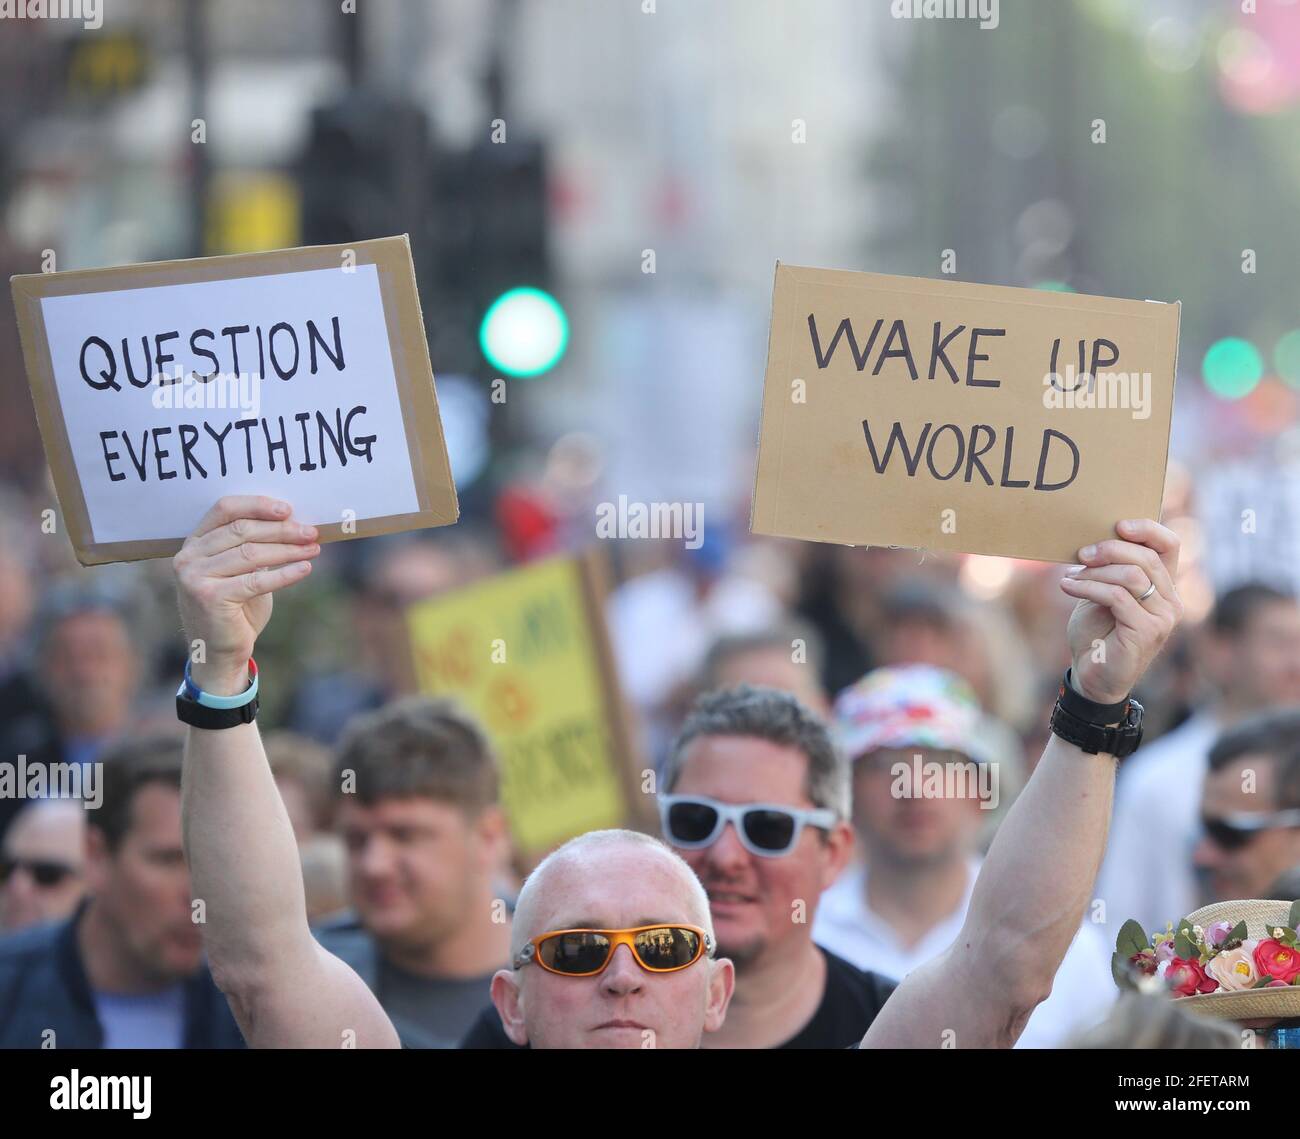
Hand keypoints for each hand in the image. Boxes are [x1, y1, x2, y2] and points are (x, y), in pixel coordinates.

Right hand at [173, 496, 320, 695]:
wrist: (219, 652)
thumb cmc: (235, 608)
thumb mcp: (241, 572)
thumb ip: (254, 547)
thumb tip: (293, 522)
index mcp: (194, 543)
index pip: (224, 509)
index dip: (257, 505)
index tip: (288, 509)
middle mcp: (188, 556)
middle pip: (242, 530)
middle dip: (281, 529)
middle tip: (311, 532)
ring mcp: (195, 577)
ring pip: (251, 553)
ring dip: (288, 550)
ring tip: (313, 548)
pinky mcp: (209, 597)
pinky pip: (256, 580)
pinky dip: (284, 573)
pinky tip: (305, 569)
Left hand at [1059, 518, 1183, 705]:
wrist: (1092, 676)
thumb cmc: (1096, 633)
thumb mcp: (1101, 594)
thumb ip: (1108, 571)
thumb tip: (1094, 539)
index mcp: (1163, 587)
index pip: (1169, 546)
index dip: (1148, 529)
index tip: (1118, 524)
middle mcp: (1170, 601)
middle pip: (1147, 557)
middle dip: (1110, 549)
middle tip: (1081, 554)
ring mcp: (1163, 617)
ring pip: (1131, 575)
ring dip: (1095, 572)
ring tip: (1071, 577)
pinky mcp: (1146, 631)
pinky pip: (1117, 597)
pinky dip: (1088, 588)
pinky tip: (1067, 587)